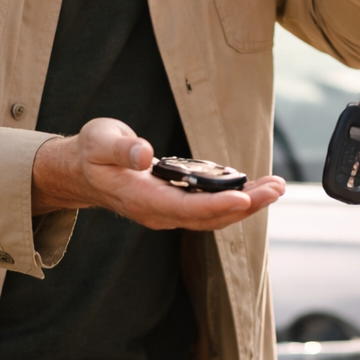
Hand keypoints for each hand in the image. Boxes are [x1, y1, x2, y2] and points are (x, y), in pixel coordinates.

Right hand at [31, 118, 283, 230]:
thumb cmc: (92, 153)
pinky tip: (255, 187)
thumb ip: (121, 148)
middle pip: (208, 218)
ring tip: (276, 187)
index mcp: (140, 198)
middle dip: (245, 206)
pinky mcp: (175, 204)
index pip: (184, 208)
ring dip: (247, 204)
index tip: (244, 198)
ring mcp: (167, 211)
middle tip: (276, 188)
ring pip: (213, 217)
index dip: (216, 205)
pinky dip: (235, 200)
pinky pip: (210, 208)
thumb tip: (144, 154)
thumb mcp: (100, 141)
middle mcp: (158, 212)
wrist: (82, 171)